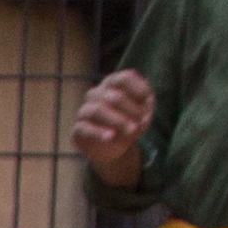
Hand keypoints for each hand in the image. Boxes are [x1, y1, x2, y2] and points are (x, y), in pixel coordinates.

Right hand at [72, 69, 154, 187]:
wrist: (113, 149)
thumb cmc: (128, 124)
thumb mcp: (143, 116)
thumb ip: (146, 108)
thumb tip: (147, 104)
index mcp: (112, 85)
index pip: (123, 78)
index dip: (138, 87)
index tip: (149, 99)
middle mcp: (96, 94)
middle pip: (114, 97)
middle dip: (132, 110)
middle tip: (142, 122)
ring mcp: (85, 111)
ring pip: (97, 110)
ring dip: (118, 120)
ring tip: (132, 130)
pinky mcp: (78, 129)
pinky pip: (85, 127)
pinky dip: (99, 132)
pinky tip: (110, 137)